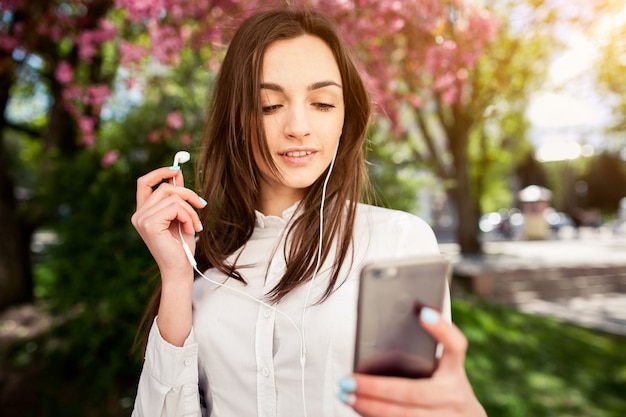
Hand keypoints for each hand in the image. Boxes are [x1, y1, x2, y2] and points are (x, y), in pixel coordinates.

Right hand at [131, 166, 206, 279]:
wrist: (180, 269)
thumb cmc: (181, 246)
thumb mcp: (181, 216)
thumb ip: (177, 196)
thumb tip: (177, 172)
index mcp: (143, 212)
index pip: (144, 182)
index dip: (159, 172)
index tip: (176, 170)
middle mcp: (139, 214)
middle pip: (165, 187)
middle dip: (188, 193)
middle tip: (202, 205)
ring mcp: (142, 219)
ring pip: (173, 197)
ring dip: (191, 210)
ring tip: (195, 225)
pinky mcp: (150, 224)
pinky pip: (176, 207)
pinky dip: (189, 216)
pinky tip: (191, 229)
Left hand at [338, 307, 485, 416]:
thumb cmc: (444, 387)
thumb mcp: (442, 369)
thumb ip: (422, 355)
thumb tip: (380, 334)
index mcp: (454, 371)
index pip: (455, 346)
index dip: (442, 329)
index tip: (422, 313)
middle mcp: (454, 395)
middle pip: (413, 392)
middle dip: (376, 387)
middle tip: (348, 379)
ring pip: (404, 415)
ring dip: (370, 406)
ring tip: (346, 395)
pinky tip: (359, 408)